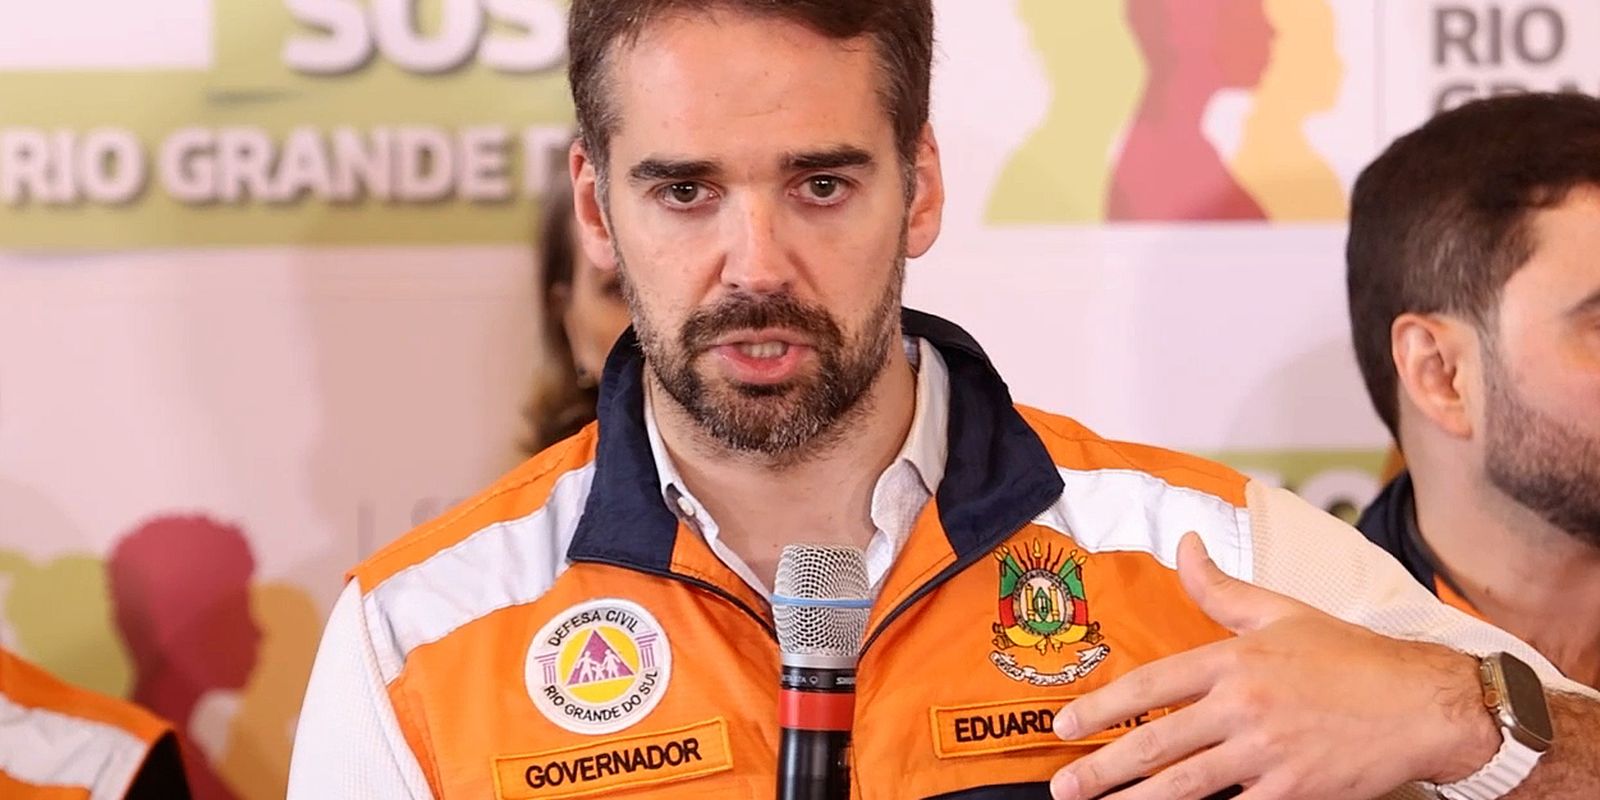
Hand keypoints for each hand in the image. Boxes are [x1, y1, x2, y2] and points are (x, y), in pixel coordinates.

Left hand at [1048, 533, 1500, 799]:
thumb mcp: (1282, 611)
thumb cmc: (1353, 657)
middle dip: (1104, 769)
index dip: (1102, 709)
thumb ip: (1221, 588)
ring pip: (1188, 785)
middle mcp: (1244, 706)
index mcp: (1235, 660)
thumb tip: (1185, 544)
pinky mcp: (1295, 790)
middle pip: (1158, 743)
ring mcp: (1268, 752)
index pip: (1151, 685)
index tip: (1065, 725)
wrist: (1425, 701)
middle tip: (1067, 787)